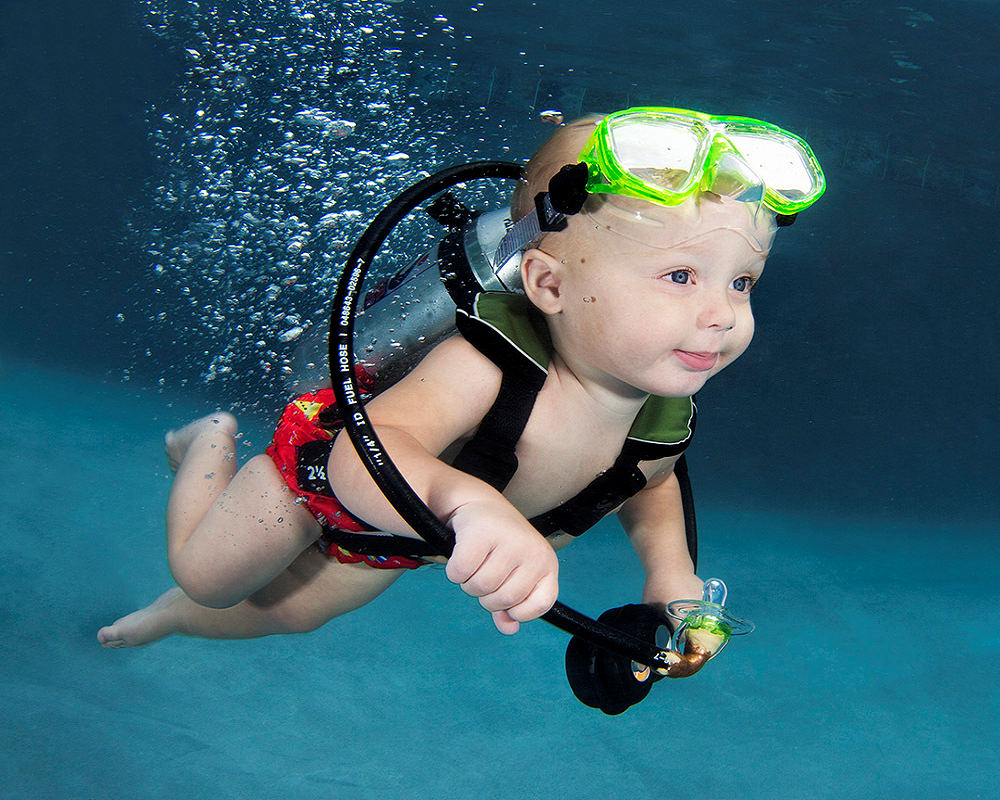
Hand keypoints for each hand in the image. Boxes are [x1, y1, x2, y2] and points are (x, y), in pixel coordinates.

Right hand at [445, 500, 558, 633]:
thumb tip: (509, 629)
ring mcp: (509, 541)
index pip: (540, 604)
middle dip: (486, 596)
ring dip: (468, 583)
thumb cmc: (500, 544)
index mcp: (546, 563)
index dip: (518, 611)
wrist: (480, 504)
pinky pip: (460, 572)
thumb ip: (513, 604)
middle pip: (503, 600)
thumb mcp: (514, 573)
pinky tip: (460, 555)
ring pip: (480, 588)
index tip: (506, 598)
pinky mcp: (482, 533)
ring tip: (474, 563)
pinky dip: (454, 572)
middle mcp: (533, 551)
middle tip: (484, 573)